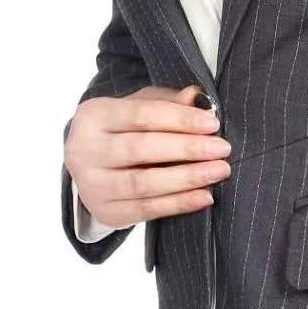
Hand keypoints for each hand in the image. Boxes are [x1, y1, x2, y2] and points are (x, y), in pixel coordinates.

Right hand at [64, 84, 231, 227]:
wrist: (90, 167)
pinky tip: (204, 196)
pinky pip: (145, 210)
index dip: (180, 119)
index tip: (213, 124)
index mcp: (94, 116)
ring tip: (219, 171)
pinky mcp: (105, 212)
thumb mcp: (138, 107)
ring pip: (143, 183)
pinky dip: (178, 204)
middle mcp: (85, 150)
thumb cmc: (122, 130)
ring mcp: (92, 185)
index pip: (142, 115)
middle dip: (187, 148)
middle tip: (222, 148)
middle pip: (142, 148)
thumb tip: (197, 96)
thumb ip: (166, 102)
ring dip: (187, 178)